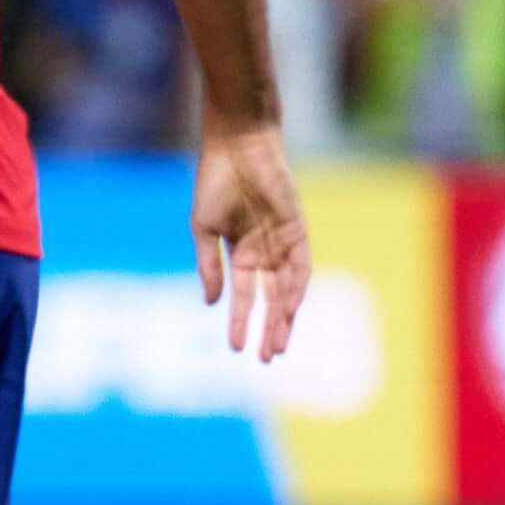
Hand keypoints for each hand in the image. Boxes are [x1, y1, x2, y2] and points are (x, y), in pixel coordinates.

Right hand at [193, 122, 307, 362]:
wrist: (236, 146)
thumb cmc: (215, 181)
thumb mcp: (204, 229)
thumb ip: (209, 266)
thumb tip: (210, 303)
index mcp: (242, 253)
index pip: (246, 297)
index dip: (242, 323)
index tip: (236, 349)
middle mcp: (265, 252)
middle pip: (272, 300)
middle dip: (270, 329)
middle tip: (267, 358)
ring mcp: (283, 242)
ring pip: (287, 288)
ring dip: (285, 317)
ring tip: (278, 343)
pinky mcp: (297, 228)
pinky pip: (300, 265)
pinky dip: (296, 287)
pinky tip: (289, 308)